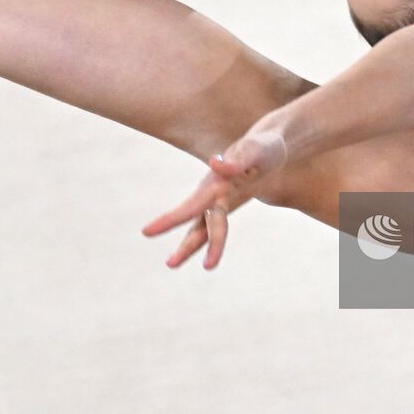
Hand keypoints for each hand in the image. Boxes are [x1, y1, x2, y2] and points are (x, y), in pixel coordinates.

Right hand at [141, 129, 287, 269]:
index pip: (193, 205)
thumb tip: (214, 162)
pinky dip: (209, 241)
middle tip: (170, 265)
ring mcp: (217, 200)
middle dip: (187, 246)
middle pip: (200, 224)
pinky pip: (214, 227)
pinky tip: (206, 261)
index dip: (171, 220)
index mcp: (217, 182)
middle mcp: (212, 193)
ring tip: (171, 265)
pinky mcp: (225, 205)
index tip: (146, 232)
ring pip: (202, 229)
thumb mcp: (256, 151)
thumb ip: (238, 157)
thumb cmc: (264, 149)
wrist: (268, 149)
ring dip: (189, 247)